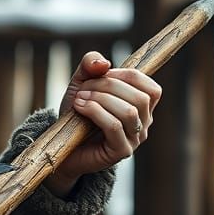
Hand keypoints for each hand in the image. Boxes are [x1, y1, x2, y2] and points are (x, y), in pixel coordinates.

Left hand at [45, 53, 161, 196]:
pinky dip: (95, 111)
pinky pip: (115, 126)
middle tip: (83, 89)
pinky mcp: (121, 151)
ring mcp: (134, 139)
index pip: (150, 88)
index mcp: (141, 107)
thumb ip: (91, 65)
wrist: (62, 144)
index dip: (126, 75)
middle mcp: (143, 124)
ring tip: (79, 99)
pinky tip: (80, 108)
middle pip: (139, 98)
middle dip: (108, 86)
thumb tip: (104, 63)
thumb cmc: (77, 114)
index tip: (101, 75)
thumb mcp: (81, 82)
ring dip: (100, 99)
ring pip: (129, 112)